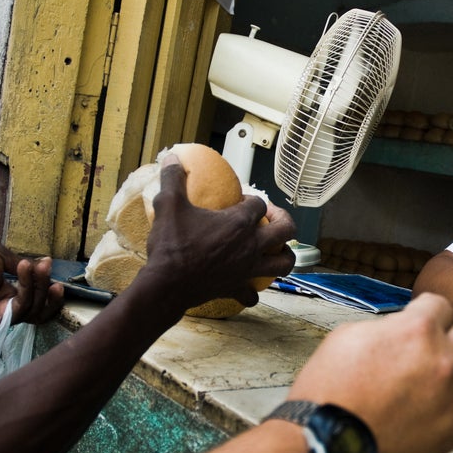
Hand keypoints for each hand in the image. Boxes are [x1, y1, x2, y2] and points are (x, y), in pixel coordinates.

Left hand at [0, 244, 64, 329]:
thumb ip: (21, 262)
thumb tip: (42, 263)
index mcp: (7, 290)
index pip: (35, 292)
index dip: (44, 280)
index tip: (47, 263)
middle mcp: (9, 304)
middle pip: (41, 303)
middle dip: (46, 283)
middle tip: (46, 266)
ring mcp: (6, 314)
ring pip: (36, 308)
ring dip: (40, 285)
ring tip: (36, 266)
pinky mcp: (2, 321)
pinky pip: (23, 308)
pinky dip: (28, 288)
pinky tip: (24, 270)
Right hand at [144, 154, 296, 307]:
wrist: (166, 285)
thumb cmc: (172, 245)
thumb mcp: (169, 205)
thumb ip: (173, 179)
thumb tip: (173, 158)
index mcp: (239, 222)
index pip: (260, 203)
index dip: (253, 199)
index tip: (242, 200)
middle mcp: (251, 245)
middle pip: (286, 230)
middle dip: (283, 220)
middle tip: (270, 218)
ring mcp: (248, 269)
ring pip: (284, 263)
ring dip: (284, 255)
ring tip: (275, 249)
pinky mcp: (237, 288)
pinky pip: (253, 294)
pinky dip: (252, 290)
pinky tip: (246, 284)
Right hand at [287, 293, 452, 452]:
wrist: (327, 445)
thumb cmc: (328, 392)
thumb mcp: (346, 337)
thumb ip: (385, 328)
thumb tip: (399, 332)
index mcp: (417, 330)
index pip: (441, 305)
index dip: (425, 312)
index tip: (418, 322)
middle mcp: (444, 360)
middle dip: (450, 339)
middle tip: (428, 353)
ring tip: (443, 383)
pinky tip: (444, 413)